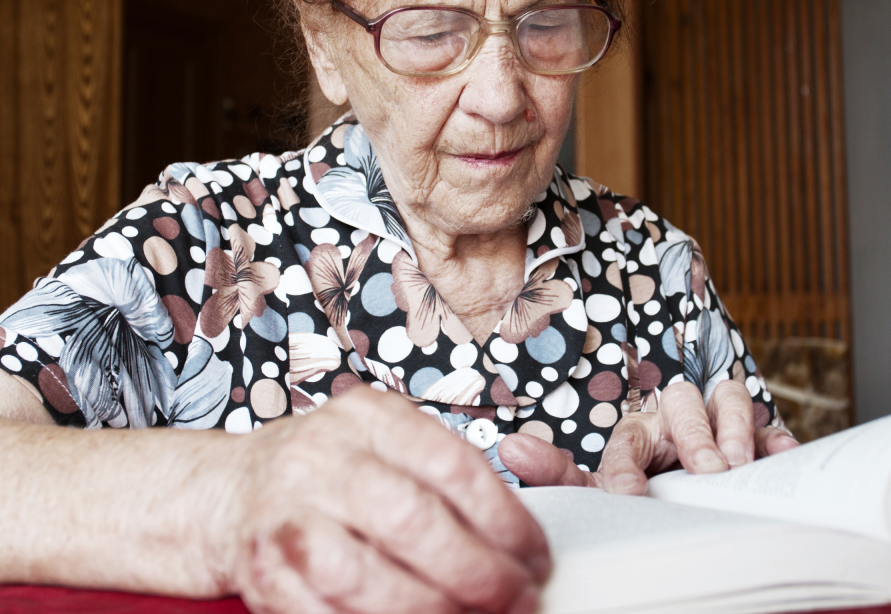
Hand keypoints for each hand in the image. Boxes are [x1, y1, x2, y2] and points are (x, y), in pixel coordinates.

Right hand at [216, 387, 548, 613]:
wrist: (234, 491)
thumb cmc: (331, 470)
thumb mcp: (388, 442)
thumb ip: (446, 470)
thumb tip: (522, 530)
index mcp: (369, 417)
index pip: (452, 466)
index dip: (506, 519)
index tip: (535, 554)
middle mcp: (323, 457)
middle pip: (413, 520)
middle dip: (478, 572)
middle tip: (517, 596)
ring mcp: (288, 516)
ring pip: (367, 577)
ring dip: (432, 610)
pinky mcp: (264, 573)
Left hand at [499, 379, 797, 495]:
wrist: (689, 513)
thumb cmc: (640, 495)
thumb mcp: (598, 493)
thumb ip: (557, 474)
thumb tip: (508, 448)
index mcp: (636, 434)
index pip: (626, 440)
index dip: (627, 466)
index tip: (630, 496)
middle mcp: (677, 421)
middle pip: (682, 403)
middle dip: (694, 434)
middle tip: (705, 471)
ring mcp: (720, 425)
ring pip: (726, 397)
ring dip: (732, 428)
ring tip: (736, 464)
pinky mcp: (759, 438)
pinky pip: (771, 425)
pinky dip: (775, 438)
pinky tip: (778, 455)